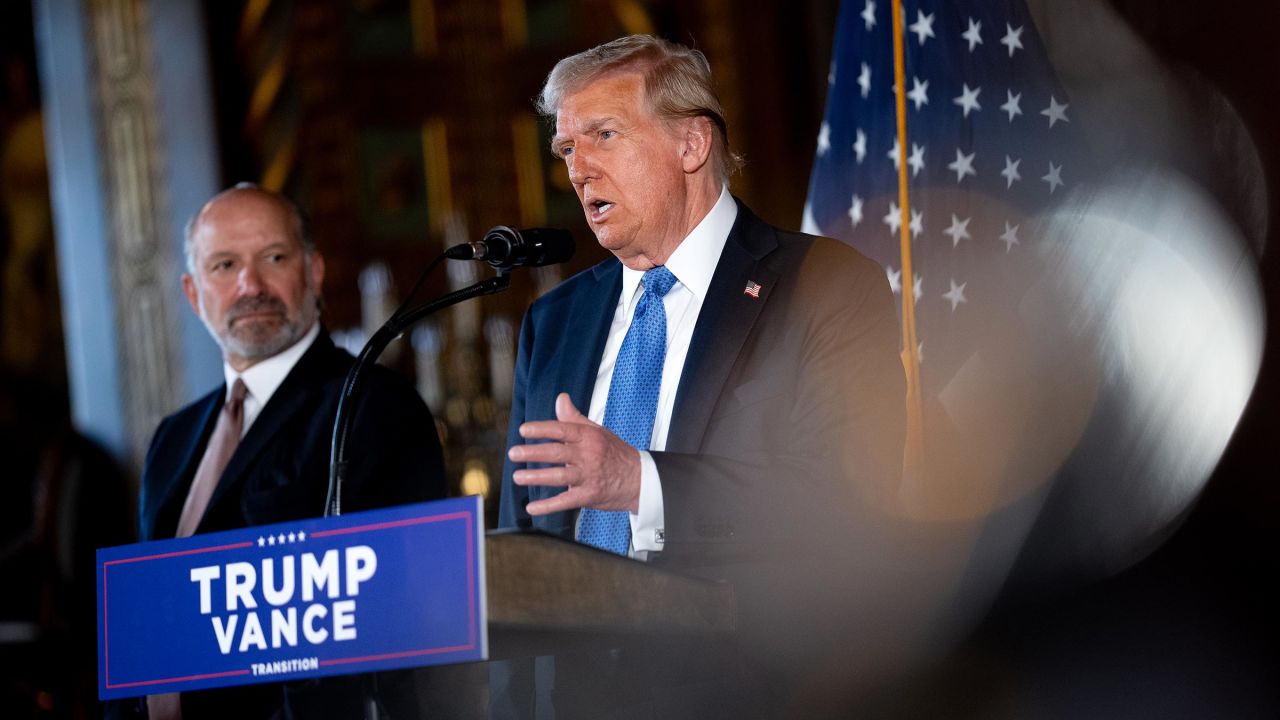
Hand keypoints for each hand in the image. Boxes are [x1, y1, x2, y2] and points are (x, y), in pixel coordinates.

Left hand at [507, 393, 641, 514]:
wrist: (640, 479)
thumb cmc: (616, 453)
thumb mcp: (597, 431)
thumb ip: (575, 418)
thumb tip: (561, 399)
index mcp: (589, 437)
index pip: (562, 430)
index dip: (542, 429)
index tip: (524, 430)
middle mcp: (588, 455)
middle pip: (557, 452)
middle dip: (533, 453)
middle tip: (514, 453)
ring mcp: (589, 476)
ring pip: (559, 476)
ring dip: (536, 477)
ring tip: (518, 477)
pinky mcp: (589, 495)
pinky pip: (565, 501)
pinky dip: (548, 506)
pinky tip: (532, 507)